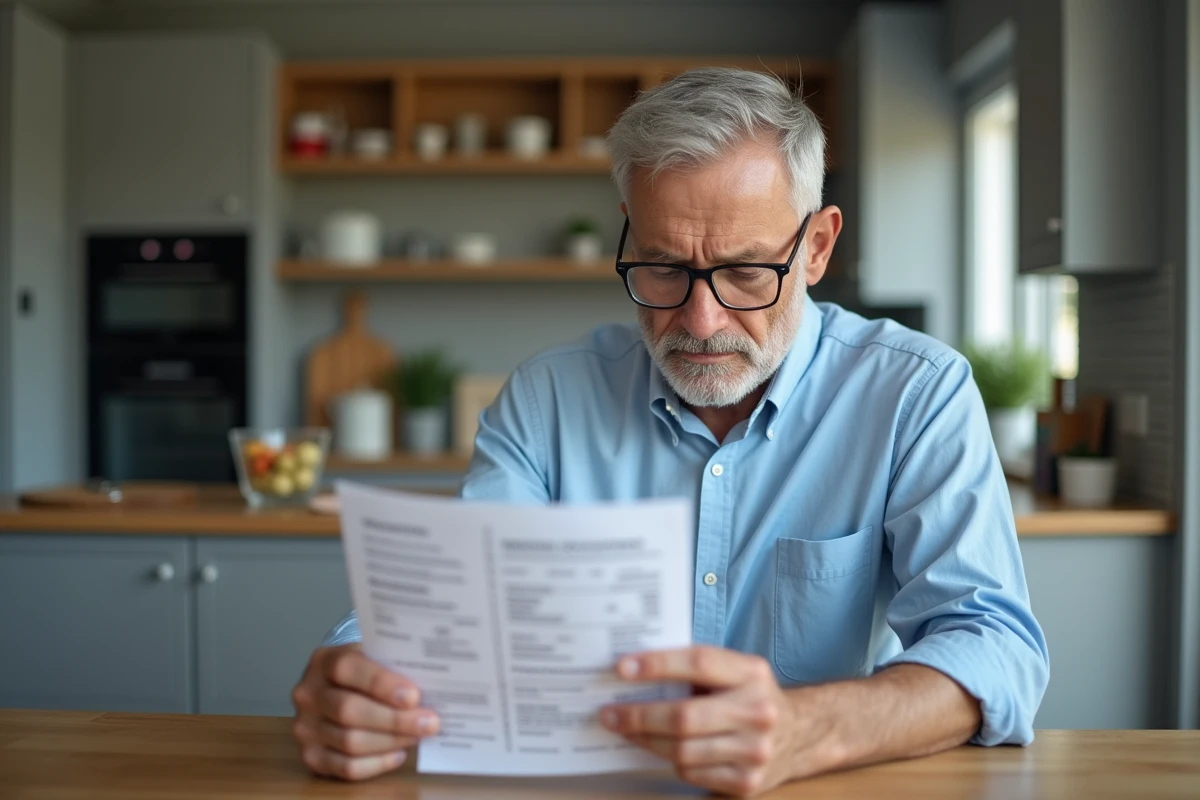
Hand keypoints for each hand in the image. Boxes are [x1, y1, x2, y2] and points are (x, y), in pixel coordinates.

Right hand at [291, 643, 439, 780]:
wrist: (335, 688)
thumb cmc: (364, 672)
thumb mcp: (373, 656)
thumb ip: (393, 665)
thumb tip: (434, 684)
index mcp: (324, 660)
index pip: (347, 669)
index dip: (381, 683)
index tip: (413, 696)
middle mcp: (308, 694)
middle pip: (349, 710)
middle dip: (395, 720)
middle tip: (429, 722)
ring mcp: (305, 727)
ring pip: (350, 742)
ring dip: (391, 741)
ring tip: (418, 735)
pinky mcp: (311, 756)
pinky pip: (346, 767)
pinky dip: (377, 763)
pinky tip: (398, 753)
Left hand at [600, 646, 825, 796]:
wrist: (802, 734)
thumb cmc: (752, 697)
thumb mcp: (736, 672)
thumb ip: (696, 670)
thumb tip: (636, 672)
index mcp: (752, 674)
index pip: (698, 663)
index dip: (658, 665)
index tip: (622, 668)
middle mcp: (758, 711)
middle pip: (684, 717)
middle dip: (638, 716)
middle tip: (609, 713)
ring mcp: (756, 750)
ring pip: (683, 751)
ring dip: (646, 741)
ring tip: (625, 731)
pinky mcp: (748, 782)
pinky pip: (693, 773)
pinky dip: (671, 761)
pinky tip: (659, 749)